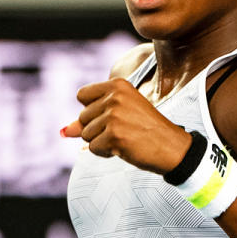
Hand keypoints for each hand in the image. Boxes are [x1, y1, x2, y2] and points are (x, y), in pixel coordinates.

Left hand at [61, 78, 192, 174]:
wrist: (173, 148)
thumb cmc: (145, 130)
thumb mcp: (118, 117)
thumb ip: (89, 120)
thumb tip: (63, 131)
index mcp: (118, 85)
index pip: (82, 95)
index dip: (92, 110)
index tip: (112, 114)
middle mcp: (115, 97)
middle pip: (82, 117)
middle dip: (97, 129)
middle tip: (123, 129)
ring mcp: (115, 116)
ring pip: (85, 134)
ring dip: (101, 141)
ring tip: (125, 138)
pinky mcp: (115, 136)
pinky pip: (92, 148)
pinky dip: (105, 152)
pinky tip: (123, 148)